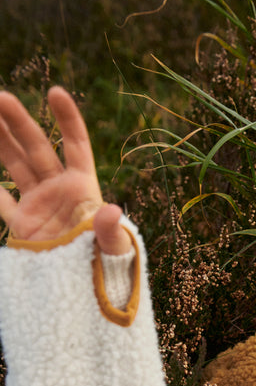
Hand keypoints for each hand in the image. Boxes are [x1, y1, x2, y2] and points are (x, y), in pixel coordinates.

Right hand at [0, 87, 130, 254]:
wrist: (90, 292)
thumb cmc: (110, 267)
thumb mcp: (114, 248)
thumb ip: (110, 229)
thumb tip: (112, 211)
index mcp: (84, 188)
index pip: (76, 146)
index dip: (67, 119)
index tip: (55, 93)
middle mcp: (59, 191)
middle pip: (37, 148)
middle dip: (19, 123)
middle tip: (0, 97)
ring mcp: (39, 205)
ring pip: (15, 165)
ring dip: (0, 141)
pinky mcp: (24, 226)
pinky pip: (2, 202)